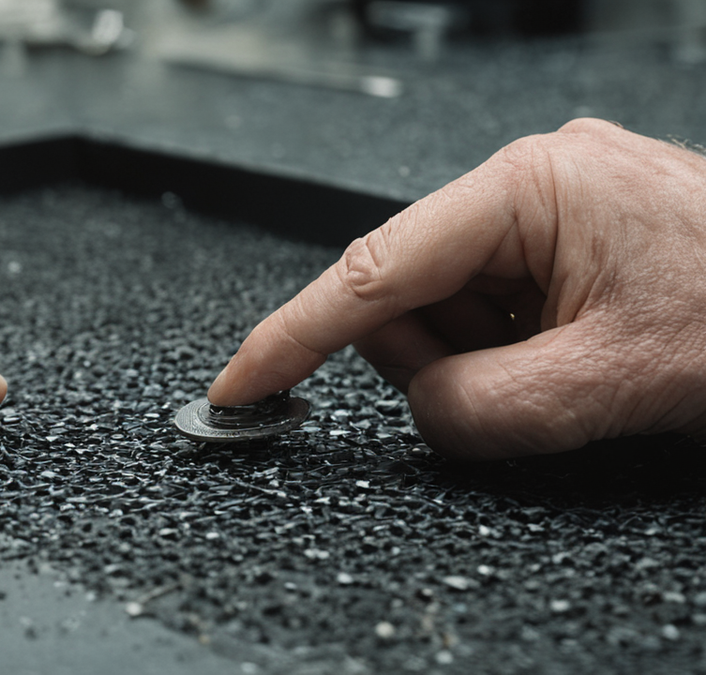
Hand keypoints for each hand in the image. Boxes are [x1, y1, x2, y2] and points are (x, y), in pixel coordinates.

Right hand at [209, 119, 705, 458]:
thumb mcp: (606, 387)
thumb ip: (477, 408)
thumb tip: (420, 407)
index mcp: (528, 188)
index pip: (371, 272)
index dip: (290, 336)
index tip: (240, 383)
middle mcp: (531, 181)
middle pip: (405, 293)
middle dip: (435, 357)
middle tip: (516, 387)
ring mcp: (548, 206)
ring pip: (446, 307)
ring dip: (484, 358)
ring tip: (570, 368)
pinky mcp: (565, 236)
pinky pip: (490, 307)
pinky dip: (513, 349)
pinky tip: (576, 354)